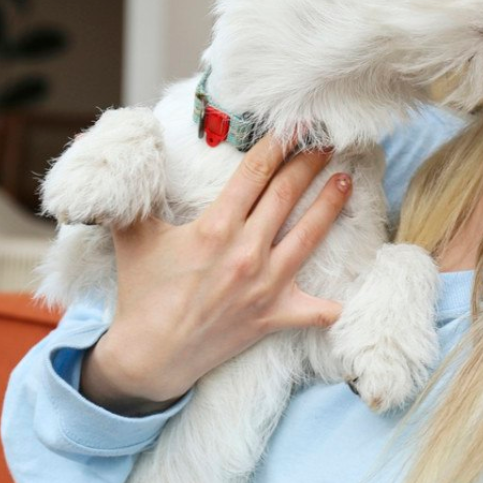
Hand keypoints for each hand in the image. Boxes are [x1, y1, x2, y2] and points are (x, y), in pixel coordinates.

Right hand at [79, 135, 350, 415]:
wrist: (149, 356)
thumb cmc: (142, 292)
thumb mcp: (133, 237)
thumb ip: (136, 196)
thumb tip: (132, 157)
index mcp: (214, 229)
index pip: (255, 174)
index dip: (277, 145)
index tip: (296, 125)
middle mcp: (245, 253)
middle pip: (286, 196)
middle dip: (309, 164)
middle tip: (328, 141)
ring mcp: (264, 286)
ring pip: (308, 238)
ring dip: (330, 206)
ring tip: (346, 181)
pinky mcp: (273, 316)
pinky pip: (314, 312)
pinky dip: (333, 305)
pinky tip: (350, 293)